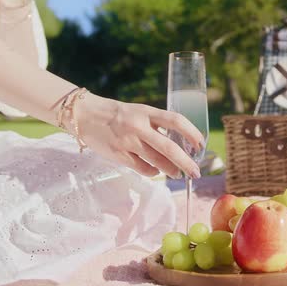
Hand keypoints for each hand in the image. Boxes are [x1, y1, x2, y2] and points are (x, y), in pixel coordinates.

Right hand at [73, 93, 203, 178]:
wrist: (85, 115)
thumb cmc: (117, 115)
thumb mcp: (139, 112)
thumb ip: (156, 125)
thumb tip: (180, 144)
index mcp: (146, 112)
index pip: (176, 120)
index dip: (192, 132)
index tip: (201, 144)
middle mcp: (138, 126)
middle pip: (169, 147)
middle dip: (186, 162)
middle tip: (196, 172)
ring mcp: (128, 141)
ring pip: (157, 161)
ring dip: (171, 170)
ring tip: (177, 174)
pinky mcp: (118, 155)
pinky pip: (142, 169)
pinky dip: (153, 172)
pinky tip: (155, 172)